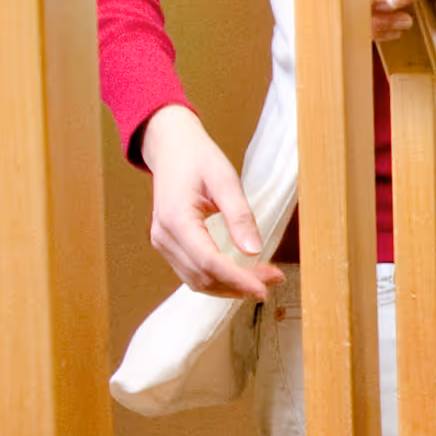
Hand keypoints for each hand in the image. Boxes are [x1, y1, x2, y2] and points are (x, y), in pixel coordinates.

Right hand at [140, 103, 282, 297]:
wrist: (171, 147)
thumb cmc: (197, 158)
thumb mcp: (225, 180)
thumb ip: (239, 217)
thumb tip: (254, 250)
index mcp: (176, 218)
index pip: (209, 262)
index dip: (238, 279)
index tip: (265, 288)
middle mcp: (164, 236)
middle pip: (204, 275)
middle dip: (239, 284)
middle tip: (273, 279)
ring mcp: (162, 243)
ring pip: (196, 281)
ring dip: (229, 287)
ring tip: (261, 280)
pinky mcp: (168, 245)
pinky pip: (191, 272)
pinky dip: (217, 279)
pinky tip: (239, 275)